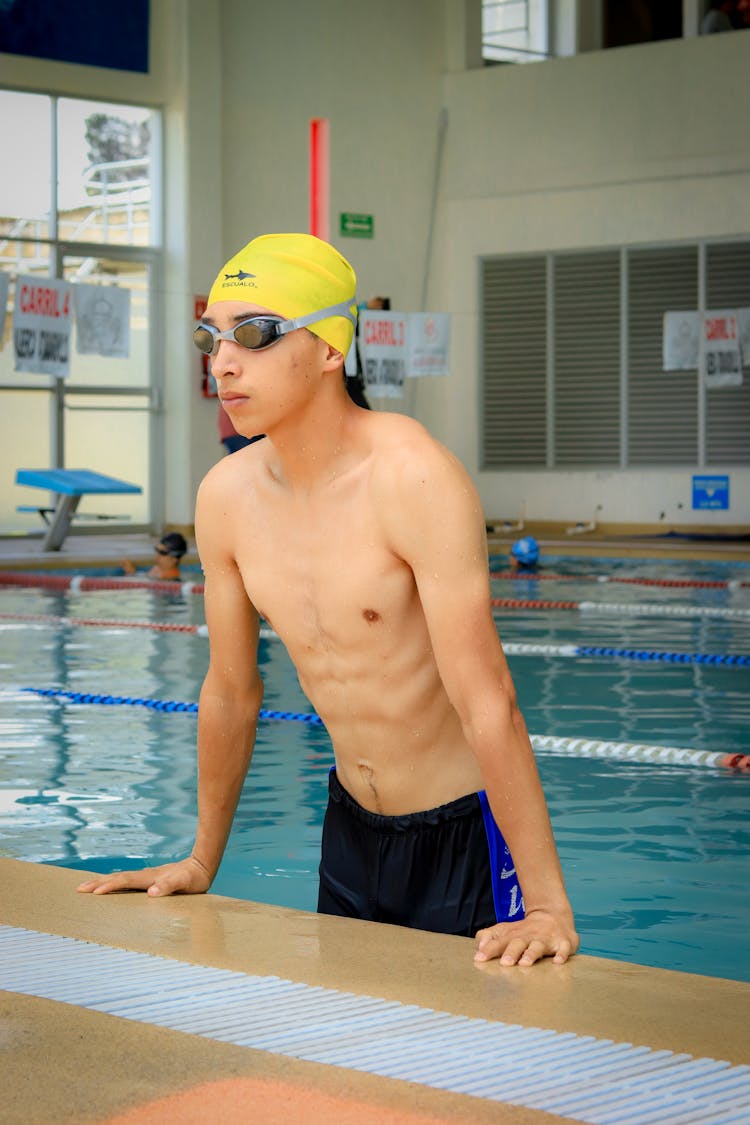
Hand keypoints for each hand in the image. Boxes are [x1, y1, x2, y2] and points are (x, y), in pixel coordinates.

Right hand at [76, 855, 211, 897]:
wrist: (202, 865)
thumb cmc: (194, 878)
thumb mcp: (185, 883)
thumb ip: (170, 886)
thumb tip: (151, 892)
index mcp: (150, 878)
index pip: (125, 881)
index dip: (110, 886)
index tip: (94, 893)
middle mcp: (145, 876)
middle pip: (117, 878)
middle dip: (98, 883)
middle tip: (79, 889)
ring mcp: (146, 877)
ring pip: (120, 879)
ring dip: (103, 883)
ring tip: (87, 888)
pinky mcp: (149, 881)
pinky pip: (127, 883)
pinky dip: (114, 884)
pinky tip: (110, 888)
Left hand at [474, 909, 578, 965]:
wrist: (552, 915)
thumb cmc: (525, 930)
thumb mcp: (505, 930)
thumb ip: (490, 937)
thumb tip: (479, 948)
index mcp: (513, 934)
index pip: (499, 941)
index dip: (489, 949)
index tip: (479, 958)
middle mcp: (528, 936)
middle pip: (518, 943)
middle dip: (511, 952)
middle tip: (504, 963)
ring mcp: (546, 939)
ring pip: (538, 946)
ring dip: (531, 954)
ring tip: (525, 963)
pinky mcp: (563, 942)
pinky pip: (563, 948)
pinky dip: (561, 954)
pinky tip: (558, 961)